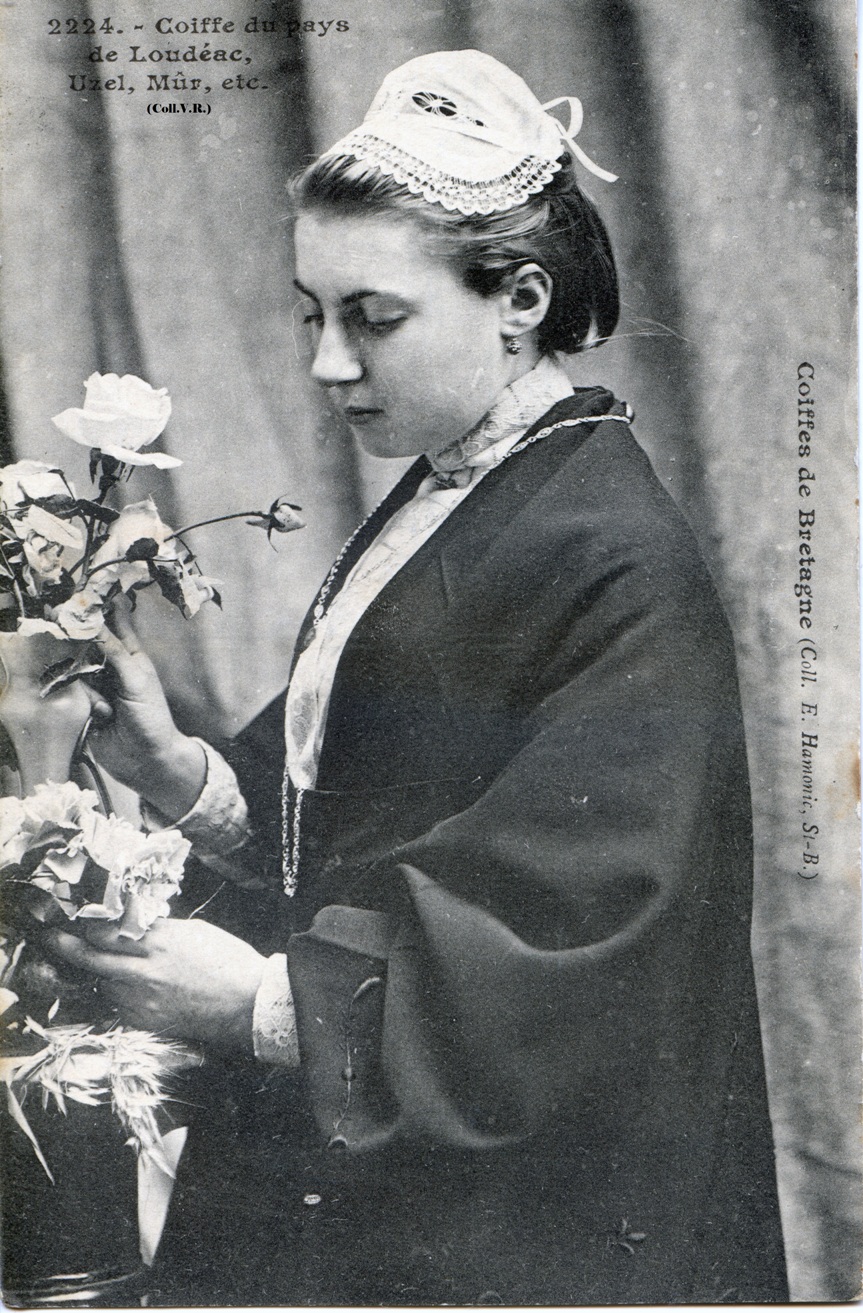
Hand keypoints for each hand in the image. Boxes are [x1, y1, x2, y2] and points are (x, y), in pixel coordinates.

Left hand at [49, 918, 266, 1053]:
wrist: (248, 1004)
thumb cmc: (229, 962)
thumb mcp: (195, 931)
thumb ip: (161, 929)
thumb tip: (136, 923)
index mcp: (160, 942)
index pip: (108, 931)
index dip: (88, 924)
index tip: (78, 918)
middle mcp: (146, 971)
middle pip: (92, 958)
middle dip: (67, 946)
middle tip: (53, 938)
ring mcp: (143, 999)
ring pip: (102, 983)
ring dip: (100, 973)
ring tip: (105, 964)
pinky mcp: (145, 1021)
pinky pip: (118, 1005)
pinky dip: (117, 994)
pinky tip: (128, 988)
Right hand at [85, 602, 205, 818]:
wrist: (147, 762)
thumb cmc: (153, 720)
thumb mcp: (136, 681)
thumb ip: (115, 653)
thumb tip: (96, 624)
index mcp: (132, 656)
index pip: (115, 624)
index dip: (101, 608)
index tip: (85, 593)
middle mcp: (113, 667)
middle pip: (89, 643)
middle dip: (83, 644)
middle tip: (78, 642)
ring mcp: (97, 686)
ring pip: (77, 668)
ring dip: (87, 682)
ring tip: (108, 702)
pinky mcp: (85, 706)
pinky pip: (73, 694)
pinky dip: (86, 702)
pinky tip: (103, 715)